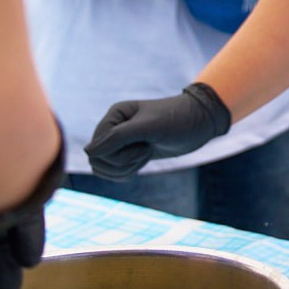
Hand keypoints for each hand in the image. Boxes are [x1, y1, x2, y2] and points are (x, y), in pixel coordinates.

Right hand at [84, 83, 231, 178]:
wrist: (200, 123)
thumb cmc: (177, 120)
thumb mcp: (149, 127)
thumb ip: (118, 138)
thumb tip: (88, 152)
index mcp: (114, 116)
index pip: (96, 147)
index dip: (117, 154)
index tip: (143, 144)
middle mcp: (114, 127)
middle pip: (98, 160)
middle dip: (122, 163)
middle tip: (145, 151)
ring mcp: (121, 141)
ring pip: (104, 168)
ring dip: (126, 168)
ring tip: (146, 154)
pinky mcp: (129, 153)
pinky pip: (114, 172)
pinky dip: (127, 172)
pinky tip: (144, 161)